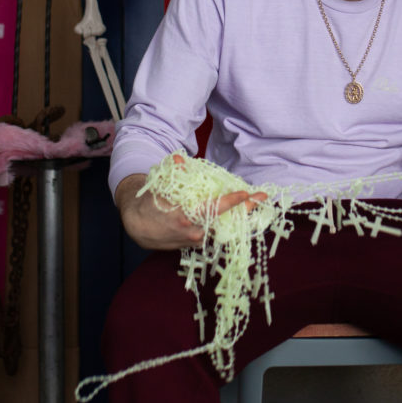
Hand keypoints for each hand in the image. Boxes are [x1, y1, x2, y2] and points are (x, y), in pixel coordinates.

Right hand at [113, 166, 265, 251]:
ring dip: (241, 216)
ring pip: (225, 228)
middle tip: (263, 198)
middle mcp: (194, 233)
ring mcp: (197, 240)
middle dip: (246, 209)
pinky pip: (218, 232)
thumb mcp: (159, 188)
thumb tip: (179, 158)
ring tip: (256, 204)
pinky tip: (241, 214)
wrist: (138, 227)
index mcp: (185, 218)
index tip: (245, 194)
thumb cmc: (149, 204)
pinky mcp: (197, 244)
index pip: (214, 210)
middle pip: (227, 221)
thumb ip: (172, 174)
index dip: (231, 201)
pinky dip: (230, 222)